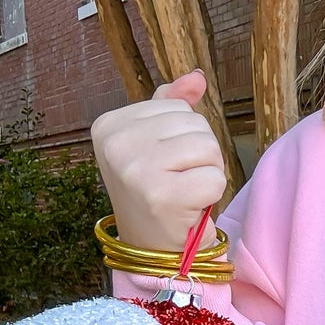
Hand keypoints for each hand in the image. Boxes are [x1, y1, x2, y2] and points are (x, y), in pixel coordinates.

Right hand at [91, 69, 226, 254]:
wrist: (150, 247)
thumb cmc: (156, 189)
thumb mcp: (155, 141)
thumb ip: (172, 104)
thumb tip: (197, 77)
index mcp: (108, 125)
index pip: (176, 106)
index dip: (183, 135)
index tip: (161, 163)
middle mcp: (116, 145)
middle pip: (195, 124)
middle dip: (198, 153)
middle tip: (176, 179)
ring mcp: (136, 170)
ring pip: (209, 147)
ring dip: (207, 172)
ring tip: (183, 190)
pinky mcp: (161, 196)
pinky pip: (216, 177)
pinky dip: (212, 194)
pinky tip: (189, 206)